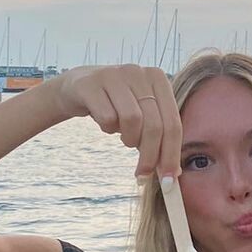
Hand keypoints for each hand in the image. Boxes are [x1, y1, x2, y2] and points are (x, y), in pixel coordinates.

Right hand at [50, 65, 180, 178]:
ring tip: (124, 137)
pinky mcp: (90, 84)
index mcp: (158, 78)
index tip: (168, 179)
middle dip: (150, 155)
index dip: (171, 154)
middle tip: (142, 173)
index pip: (173, 122)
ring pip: (132, 120)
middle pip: (154, 124)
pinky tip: (105, 123)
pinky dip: (108, 128)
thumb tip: (173, 173)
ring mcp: (113, 75)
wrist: (78, 87)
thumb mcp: (142, 115)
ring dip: (129, 138)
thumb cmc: (117, 105)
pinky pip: (106, 117)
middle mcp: (138, 72)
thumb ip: (160, 138)